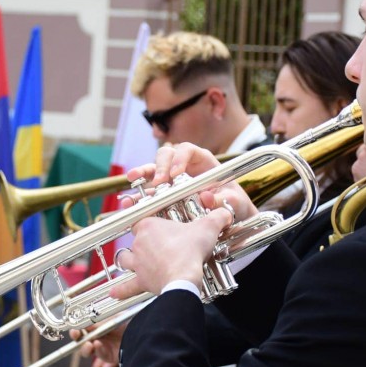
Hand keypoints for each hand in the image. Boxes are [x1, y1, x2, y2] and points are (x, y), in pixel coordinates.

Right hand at [69, 322, 124, 366]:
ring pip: (87, 349)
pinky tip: (98, 345)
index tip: (73, 327)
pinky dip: (97, 350)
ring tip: (88, 344)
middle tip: (76, 335)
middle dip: (76, 337)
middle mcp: (98, 334)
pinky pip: (99, 355)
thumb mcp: (111, 318)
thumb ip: (96, 321)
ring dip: (85, 347)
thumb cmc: (128, 321)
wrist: (143, 330)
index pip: (82, 325)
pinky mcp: (110, 356)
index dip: (76, 326)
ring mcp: (103, 345)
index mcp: (97, 322)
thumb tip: (81, 322)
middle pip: (81, 338)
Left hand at [109, 207, 231, 299]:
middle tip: (158, 245)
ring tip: (135, 262)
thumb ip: (217, 217)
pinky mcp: (141, 280)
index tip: (159, 225)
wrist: (183, 277)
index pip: (143, 219)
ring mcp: (137, 263)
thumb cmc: (191, 250)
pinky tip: (114, 293)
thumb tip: (225, 213)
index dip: (151, 222)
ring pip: (125, 259)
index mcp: (149, 226)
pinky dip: (121, 290)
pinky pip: (127, 285)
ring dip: (129, 260)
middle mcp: (138, 243)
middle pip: (135, 238)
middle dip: (143, 241)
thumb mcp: (207, 229)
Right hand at [124, 143, 258, 221]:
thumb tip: (205, 197)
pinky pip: (149, 190)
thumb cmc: (234, 203)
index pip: (188, 150)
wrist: (231, 216)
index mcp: (203, 160)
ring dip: (142, 173)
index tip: (176, 173)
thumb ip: (224, 199)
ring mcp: (173, 178)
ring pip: (154, 169)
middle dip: (160, 166)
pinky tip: (130, 201)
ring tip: (133, 179)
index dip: (180, 158)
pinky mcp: (165, 192)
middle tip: (159, 182)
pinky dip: (139, 195)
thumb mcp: (234, 202)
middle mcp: (185, 165)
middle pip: (167, 155)